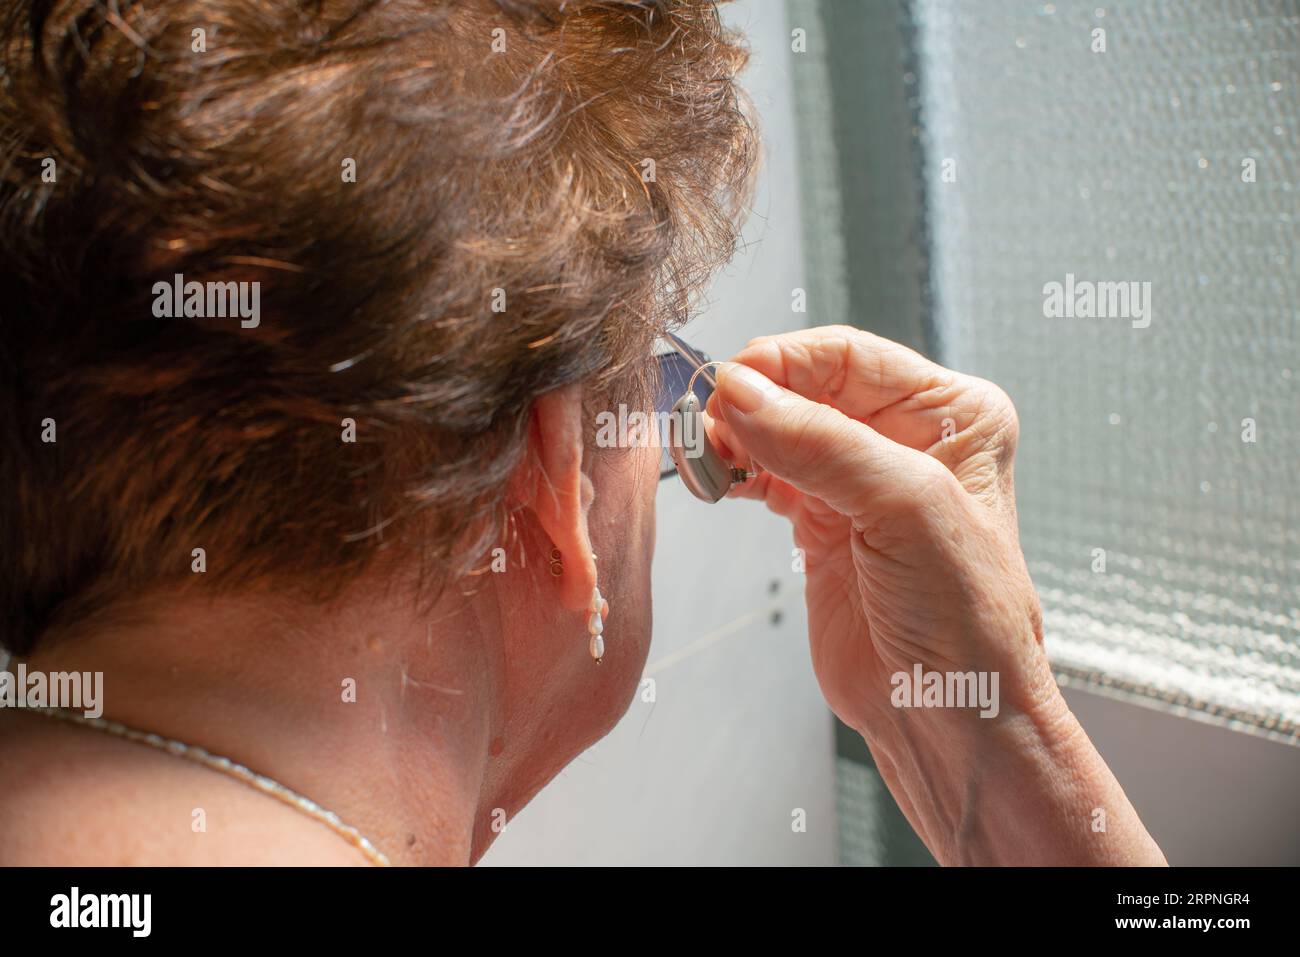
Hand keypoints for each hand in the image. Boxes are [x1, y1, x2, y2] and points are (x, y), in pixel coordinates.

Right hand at [707, 325, 1164, 864]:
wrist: (950, 719)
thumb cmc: (966, 622)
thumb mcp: (906, 511)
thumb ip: (821, 445)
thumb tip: (741, 393)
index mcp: (951, 412)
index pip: (847, 354)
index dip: (782, 363)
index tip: (729, 385)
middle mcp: (907, 437)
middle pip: (804, 386)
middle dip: (751, 401)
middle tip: (707, 425)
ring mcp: (858, 481)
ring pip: (777, 428)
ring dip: (734, 437)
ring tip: (705, 457)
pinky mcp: (820, 522)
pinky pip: (763, 473)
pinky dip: (732, 471)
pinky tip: (716, 479)